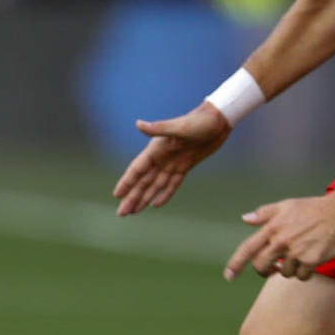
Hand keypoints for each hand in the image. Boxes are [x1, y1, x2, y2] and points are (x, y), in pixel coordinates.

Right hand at [113, 102, 232, 215]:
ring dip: (144, 198)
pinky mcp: (185, 166)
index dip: (127, 183)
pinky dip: (164, 194)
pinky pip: (172, 183)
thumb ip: (159, 128)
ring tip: (133, 211)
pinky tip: (156, 204)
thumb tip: (139, 124)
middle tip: (121, 213)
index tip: (117, 195)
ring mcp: (173, 163)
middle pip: (143, 182)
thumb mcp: (179, 127)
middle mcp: (161, 158)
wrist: (218, 121)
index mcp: (156, 149)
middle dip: (132, 197)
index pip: (137, 169)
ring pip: (155, 185)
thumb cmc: (199, 121)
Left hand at [223, 193, 334, 280]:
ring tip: (302, 254)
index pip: (248, 248)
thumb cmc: (314, 208)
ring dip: (291, 268)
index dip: (236, 263)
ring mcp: (296, 252)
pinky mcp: (311, 260)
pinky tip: (312, 259)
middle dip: (265, 270)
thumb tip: (246, 218)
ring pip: (285, 272)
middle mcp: (281, 241)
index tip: (228, 276)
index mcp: (272, 228)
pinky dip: (306, 272)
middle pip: (262, 266)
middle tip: (273, 268)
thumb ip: (264, 213)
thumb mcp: (287, 205)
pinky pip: (302, 276)